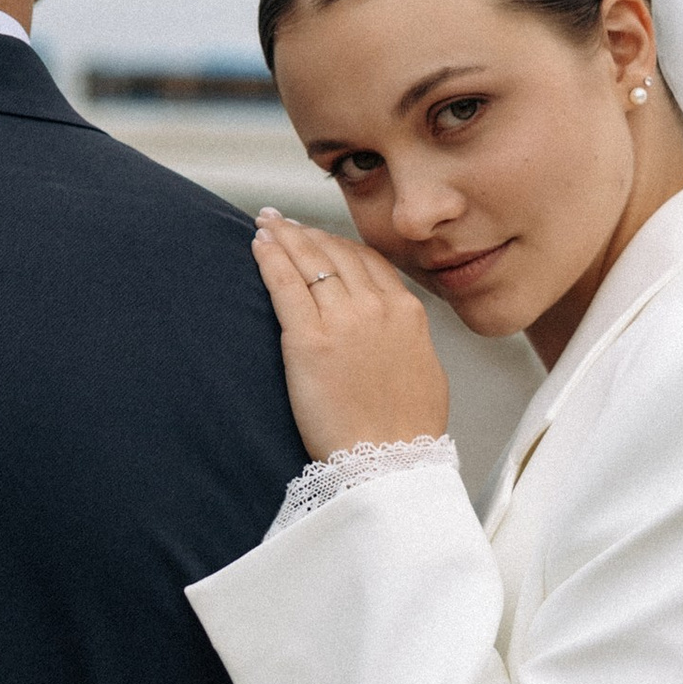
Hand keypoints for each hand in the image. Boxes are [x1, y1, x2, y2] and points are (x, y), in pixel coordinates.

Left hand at [251, 212, 451, 461]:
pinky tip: (258, 244)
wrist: (391, 463)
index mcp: (406, 312)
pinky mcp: (308, 340)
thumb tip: (394, 331)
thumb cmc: (407, 430)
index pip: (367, 261)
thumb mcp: (424, 369)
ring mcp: (342, 320)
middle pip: (335, 253)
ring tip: (265, 223)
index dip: (337, 244)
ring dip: (283, 236)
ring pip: (308, 261)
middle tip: (282, 220)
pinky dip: (269, 258)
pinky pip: (284, 285)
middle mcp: (376, 307)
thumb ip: (406, 339)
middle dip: (305, 232)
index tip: (319, 237)